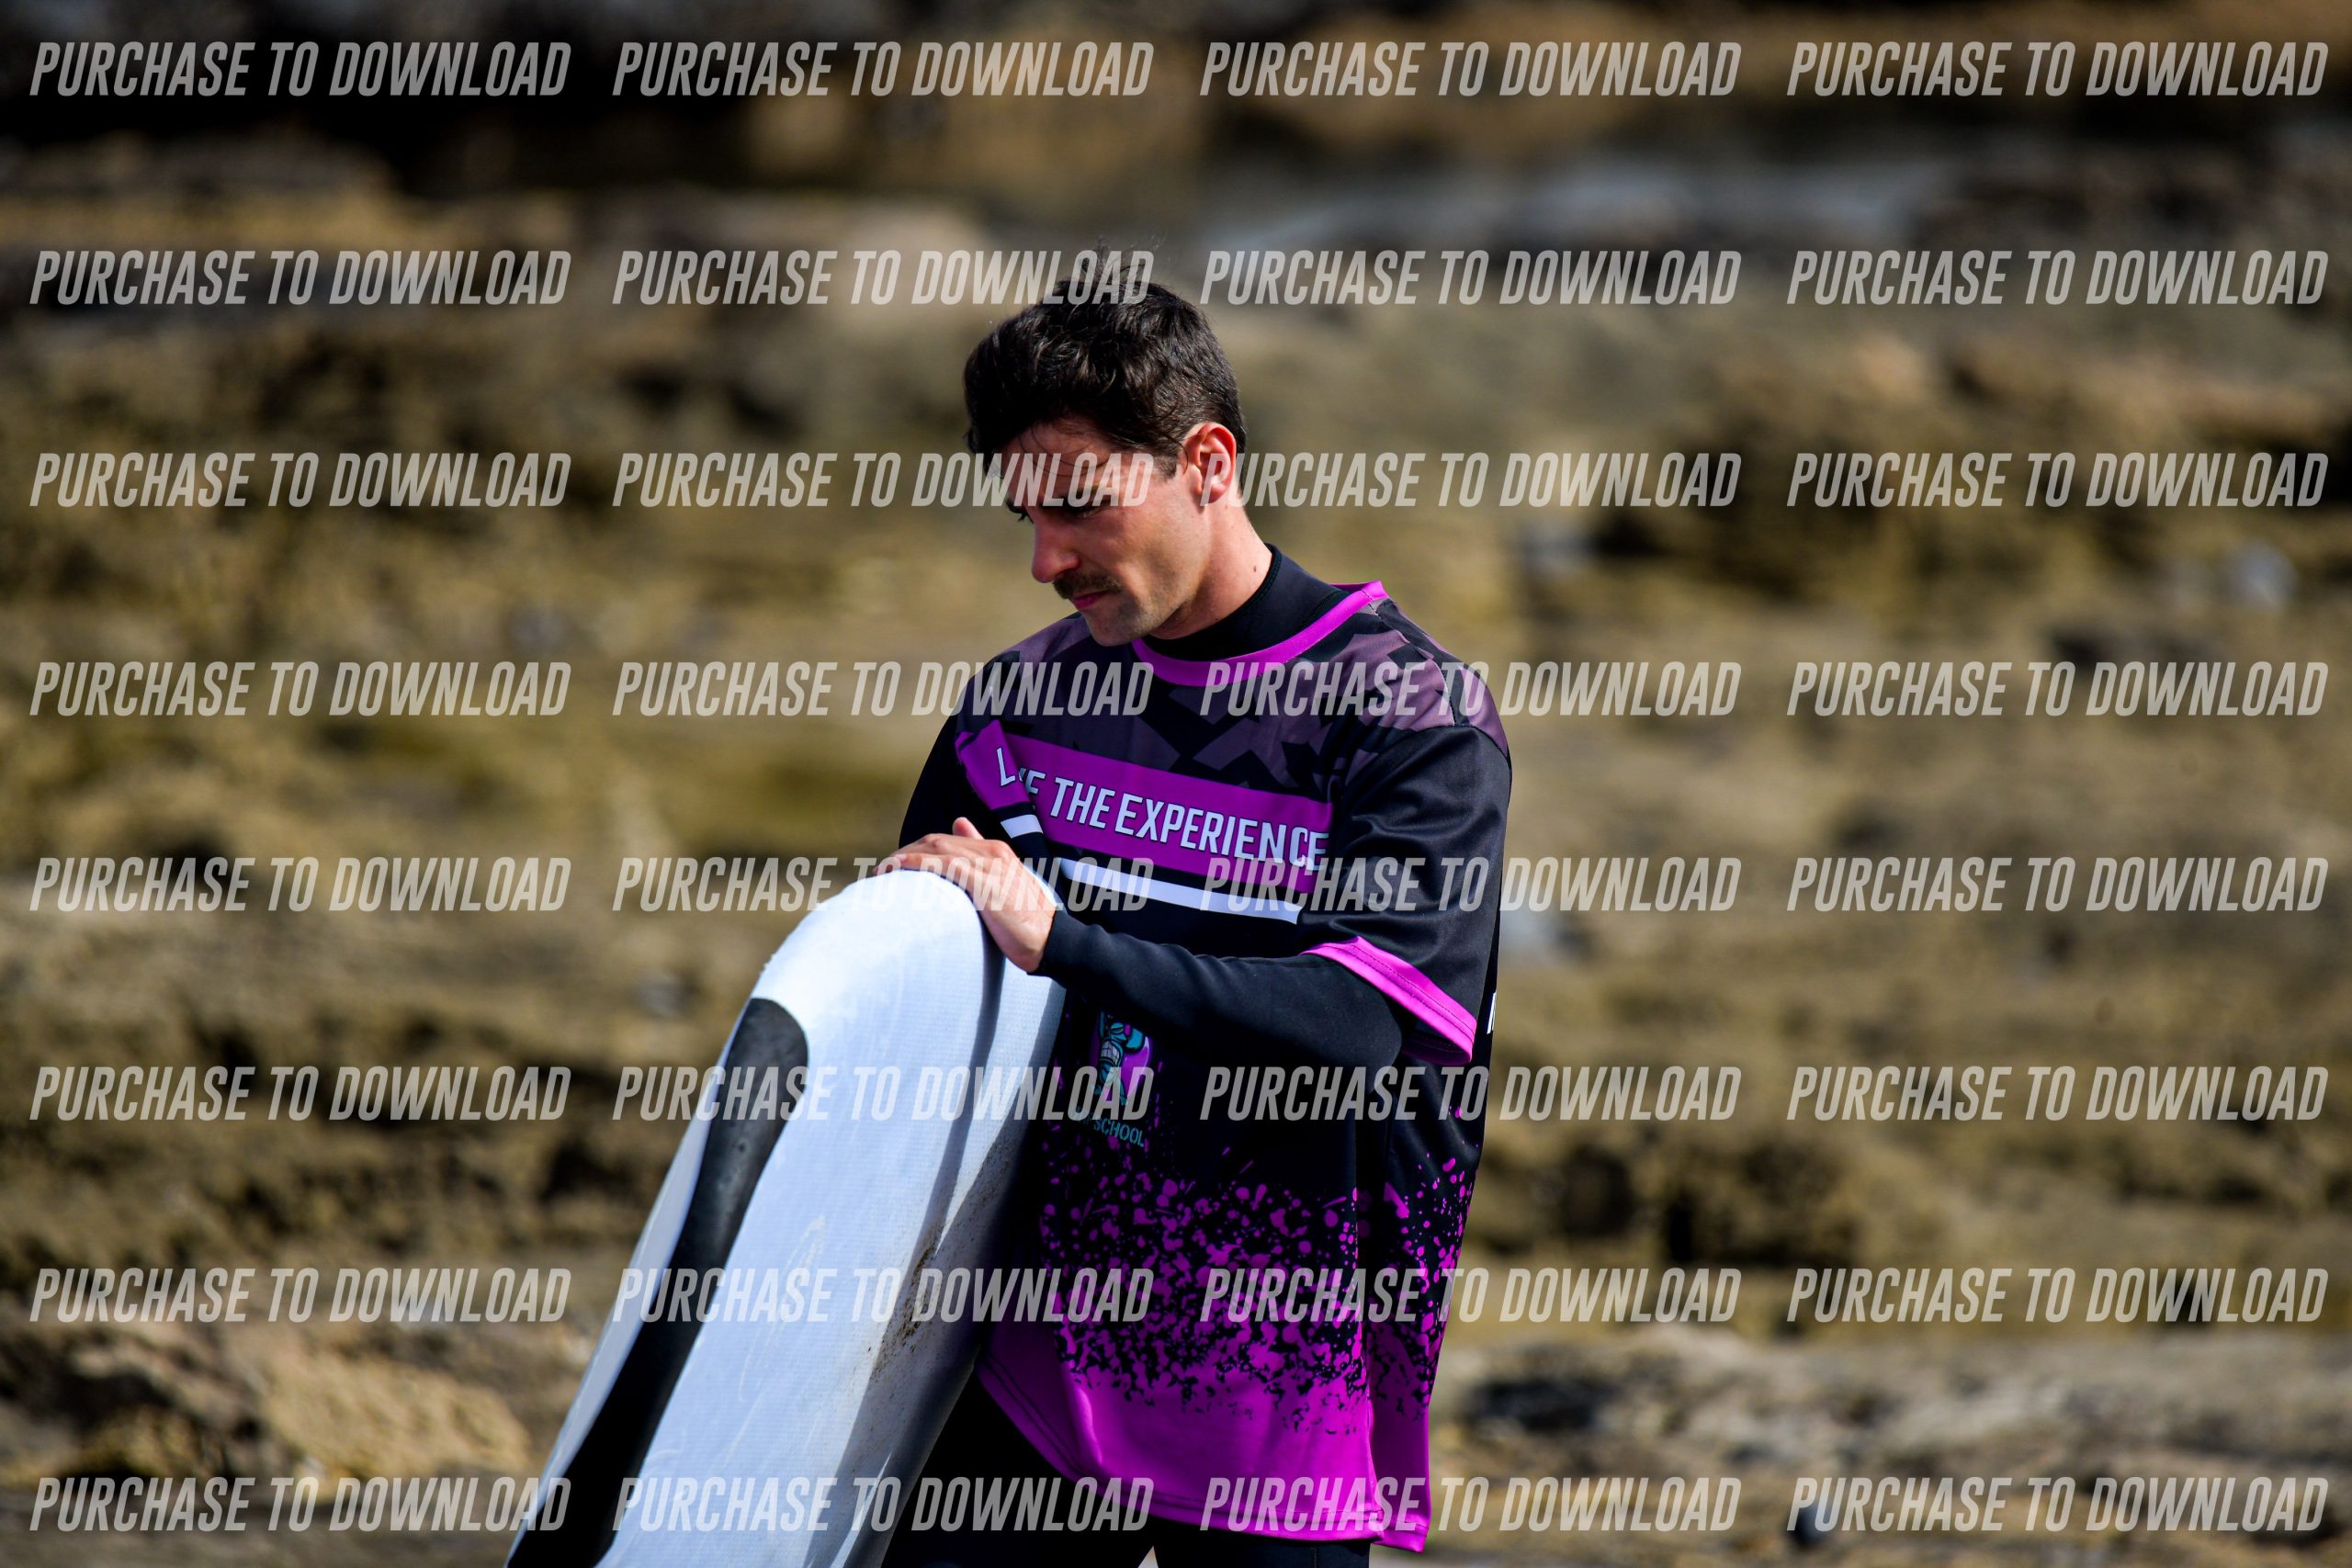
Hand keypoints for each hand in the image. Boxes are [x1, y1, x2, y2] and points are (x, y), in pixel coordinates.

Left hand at [876, 817, 1054, 972]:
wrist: (1053, 941)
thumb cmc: (1028, 923)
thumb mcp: (1007, 889)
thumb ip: (985, 867)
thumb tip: (962, 831)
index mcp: (997, 852)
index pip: (946, 840)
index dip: (917, 850)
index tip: (897, 866)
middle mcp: (993, 852)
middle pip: (936, 842)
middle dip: (905, 852)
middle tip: (883, 870)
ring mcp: (990, 866)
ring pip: (936, 850)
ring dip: (904, 857)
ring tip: (882, 872)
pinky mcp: (985, 883)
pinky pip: (943, 865)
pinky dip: (917, 864)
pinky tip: (898, 870)